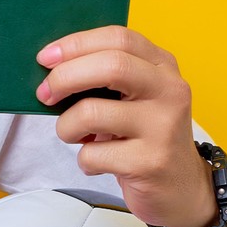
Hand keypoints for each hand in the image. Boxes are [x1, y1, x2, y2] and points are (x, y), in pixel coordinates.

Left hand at [33, 25, 216, 226]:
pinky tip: (97, 163)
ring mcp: (163, 127)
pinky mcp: (151, 162)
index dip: (76, 44)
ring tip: (73, 135)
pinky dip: (83, 160)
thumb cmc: (144, 136)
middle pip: (110, 66)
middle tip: (45, 94)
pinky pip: (93, 154)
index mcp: (162, 66)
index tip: (46, 57)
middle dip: (65, 77)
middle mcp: (169, 91)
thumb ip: (105, 77)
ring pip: (92, 112)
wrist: (181, 188)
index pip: (118, 38)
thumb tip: (51, 66)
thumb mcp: (134, 98)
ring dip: (66, 126)